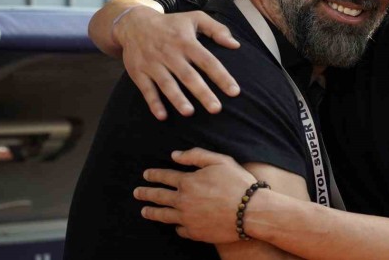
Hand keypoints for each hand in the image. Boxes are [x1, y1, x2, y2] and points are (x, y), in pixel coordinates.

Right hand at [113, 7, 240, 119]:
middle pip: (188, 76)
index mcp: (187, 42)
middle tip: (216, 109)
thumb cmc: (172, 24)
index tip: (234, 92)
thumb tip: (236, 45)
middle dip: (202, 93)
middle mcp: (170, 53)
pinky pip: (146, 89)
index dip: (221, 76)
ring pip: (167, 84)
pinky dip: (153, 103)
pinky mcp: (139, 72)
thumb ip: (217, 29)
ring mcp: (153, 63)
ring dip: (177, 99)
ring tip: (189, 112)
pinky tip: (162, 116)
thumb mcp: (195, 18)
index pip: (207, 61)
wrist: (134, 23)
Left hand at [134, 148, 255, 242]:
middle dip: (145, 193)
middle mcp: (183, 201)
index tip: (145, 175)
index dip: (153, 175)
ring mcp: (187, 219)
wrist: (251, 211)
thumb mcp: (220, 161)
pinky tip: (175, 225)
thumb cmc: (238, 183)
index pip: (164, 176)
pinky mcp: (195, 233)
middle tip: (137, 193)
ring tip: (144, 211)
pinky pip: (180, 230)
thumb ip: (196, 155)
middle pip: (158, 196)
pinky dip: (176, 226)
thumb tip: (174, 155)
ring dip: (152, 212)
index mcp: (188, 182)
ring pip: (163, 215)